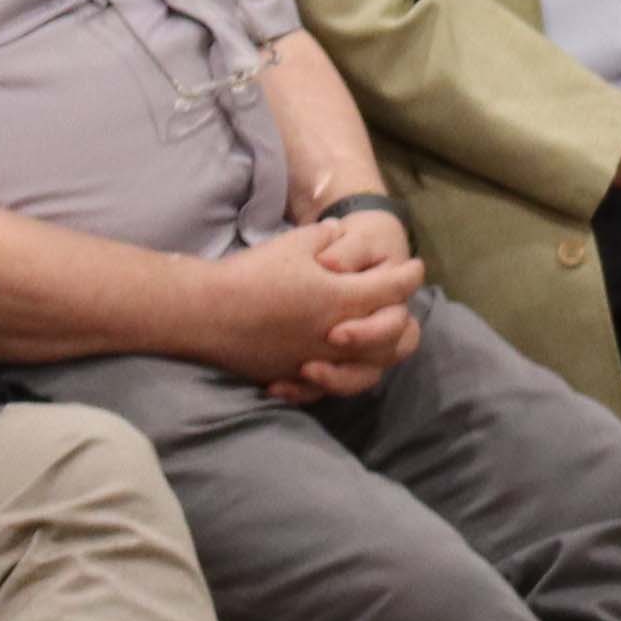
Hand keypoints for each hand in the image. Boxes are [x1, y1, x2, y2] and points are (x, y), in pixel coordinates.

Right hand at [205, 221, 425, 396]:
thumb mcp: (294, 244)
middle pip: (394, 336)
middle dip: (402, 319)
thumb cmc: (252, 274)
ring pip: (369, 370)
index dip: (409, 276)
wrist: (206, 313)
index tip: (415, 268)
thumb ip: (326, 238)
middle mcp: (338, 334)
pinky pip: (328, 389)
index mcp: (343, 297)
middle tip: (398, 305)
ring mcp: (317, 360)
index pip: (393, 289)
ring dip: (378, 355)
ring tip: (374, 341)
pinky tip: (331, 367)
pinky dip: (336, 381)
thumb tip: (338, 232)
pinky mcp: (295, 376)